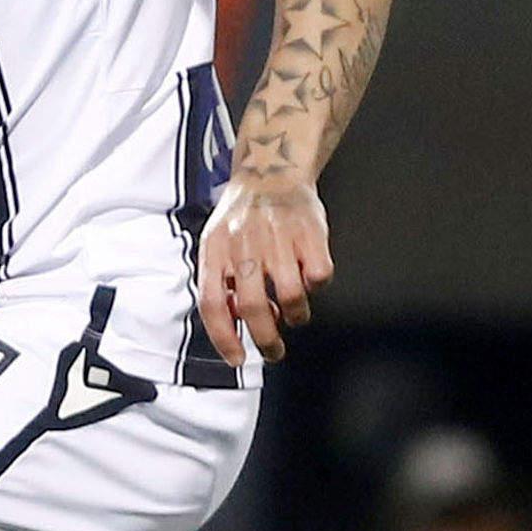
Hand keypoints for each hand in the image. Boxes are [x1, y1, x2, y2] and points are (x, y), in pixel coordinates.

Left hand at [196, 171, 332, 362]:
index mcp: (214, 250)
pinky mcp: (310, 233)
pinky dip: (316, 286)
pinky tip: (308, 277)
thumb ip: (220, 280)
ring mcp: (278, 238)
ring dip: (295, 315)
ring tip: (292, 312)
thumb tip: (235, 321)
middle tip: (273, 352)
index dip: (224, 337)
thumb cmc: (242, 217)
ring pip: (291, 296)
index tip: (237, 359)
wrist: (271, 170)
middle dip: (265, 340)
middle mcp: (244, 245)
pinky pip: (319, 276)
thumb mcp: (216, 243)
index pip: (212, 303)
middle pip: (254, 307)